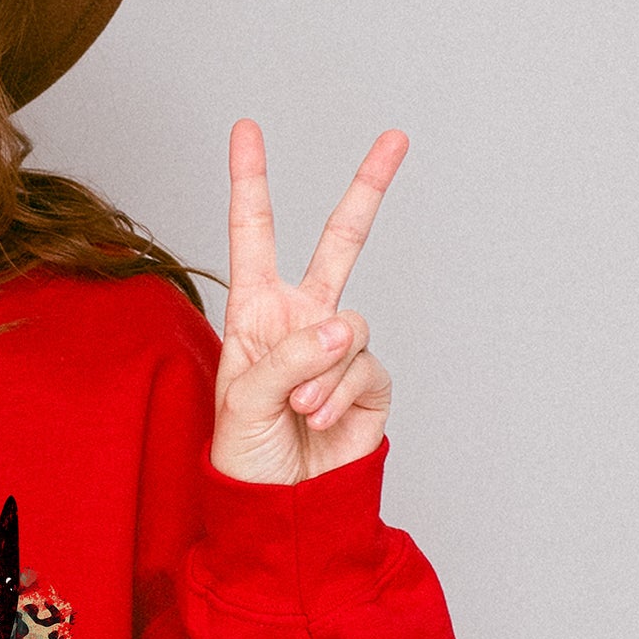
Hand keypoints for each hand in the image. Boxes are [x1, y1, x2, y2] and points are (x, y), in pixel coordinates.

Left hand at [210, 119, 402, 484]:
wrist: (279, 508)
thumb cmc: (244, 455)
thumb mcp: (242, 401)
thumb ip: (286, 358)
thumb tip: (342, 328)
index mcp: (255, 314)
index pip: (253, 237)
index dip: (250, 183)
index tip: (246, 130)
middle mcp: (300, 322)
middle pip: (339, 243)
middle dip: (367, 190)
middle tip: (395, 138)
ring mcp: (338, 350)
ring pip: (349, 326)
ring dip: (320, 371)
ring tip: (296, 408)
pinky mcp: (371, 381)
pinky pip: (364, 366)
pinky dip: (339, 394)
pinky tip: (318, 419)